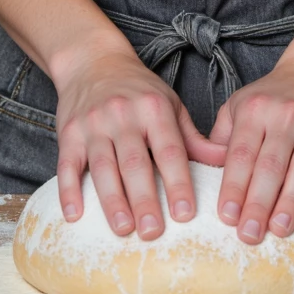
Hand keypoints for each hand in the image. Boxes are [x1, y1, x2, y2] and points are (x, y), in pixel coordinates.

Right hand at [54, 48, 225, 239]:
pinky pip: (67, 164)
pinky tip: (75, 215)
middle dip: (145, 199)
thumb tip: (226, 163)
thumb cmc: (138, 90)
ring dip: (112, 200)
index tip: (186, 213)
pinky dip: (69, 190)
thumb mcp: (170, 104)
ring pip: (103, 166)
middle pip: (135, 162)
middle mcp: (123, 115)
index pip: (170, 150)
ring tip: (123, 229)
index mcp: (154, 109)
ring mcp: (93, 124)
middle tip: (154, 232)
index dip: (178, 182)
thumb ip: (194, 137)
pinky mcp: (68, 133)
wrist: (93, 61)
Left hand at [209, 56, 293, 245]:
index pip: (241, 154)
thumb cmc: (271, 96)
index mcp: (255, 111)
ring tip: (279, 231)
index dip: (233, 186)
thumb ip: (220, 137)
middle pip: (270, 166)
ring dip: (291, 203)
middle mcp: (285, 117)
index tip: (226, 216)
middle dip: (258, 203)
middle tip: (248, 234)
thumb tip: (202, 170)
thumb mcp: (238, 104)